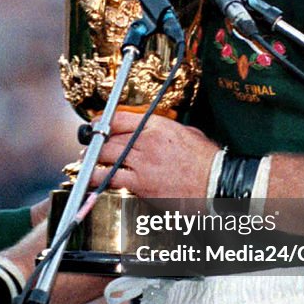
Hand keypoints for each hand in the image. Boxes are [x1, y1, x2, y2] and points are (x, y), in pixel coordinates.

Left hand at [90, 111, 217, 198]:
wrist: (216, 183)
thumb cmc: (208, 161)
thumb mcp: (188, 133)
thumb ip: (166, 130)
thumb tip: (155, 131)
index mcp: (157, 126)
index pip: (119, 118)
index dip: (103, 121)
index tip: (96, 124)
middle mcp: (146, 142)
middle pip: (109, 138)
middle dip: (96, 142)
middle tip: (91, 145)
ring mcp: (142, 164)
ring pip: (106, 157)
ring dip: (93, 159)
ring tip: (87, 162)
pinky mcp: (141, 184)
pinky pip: (111, 178)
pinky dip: (98, 178)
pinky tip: (92, 180)